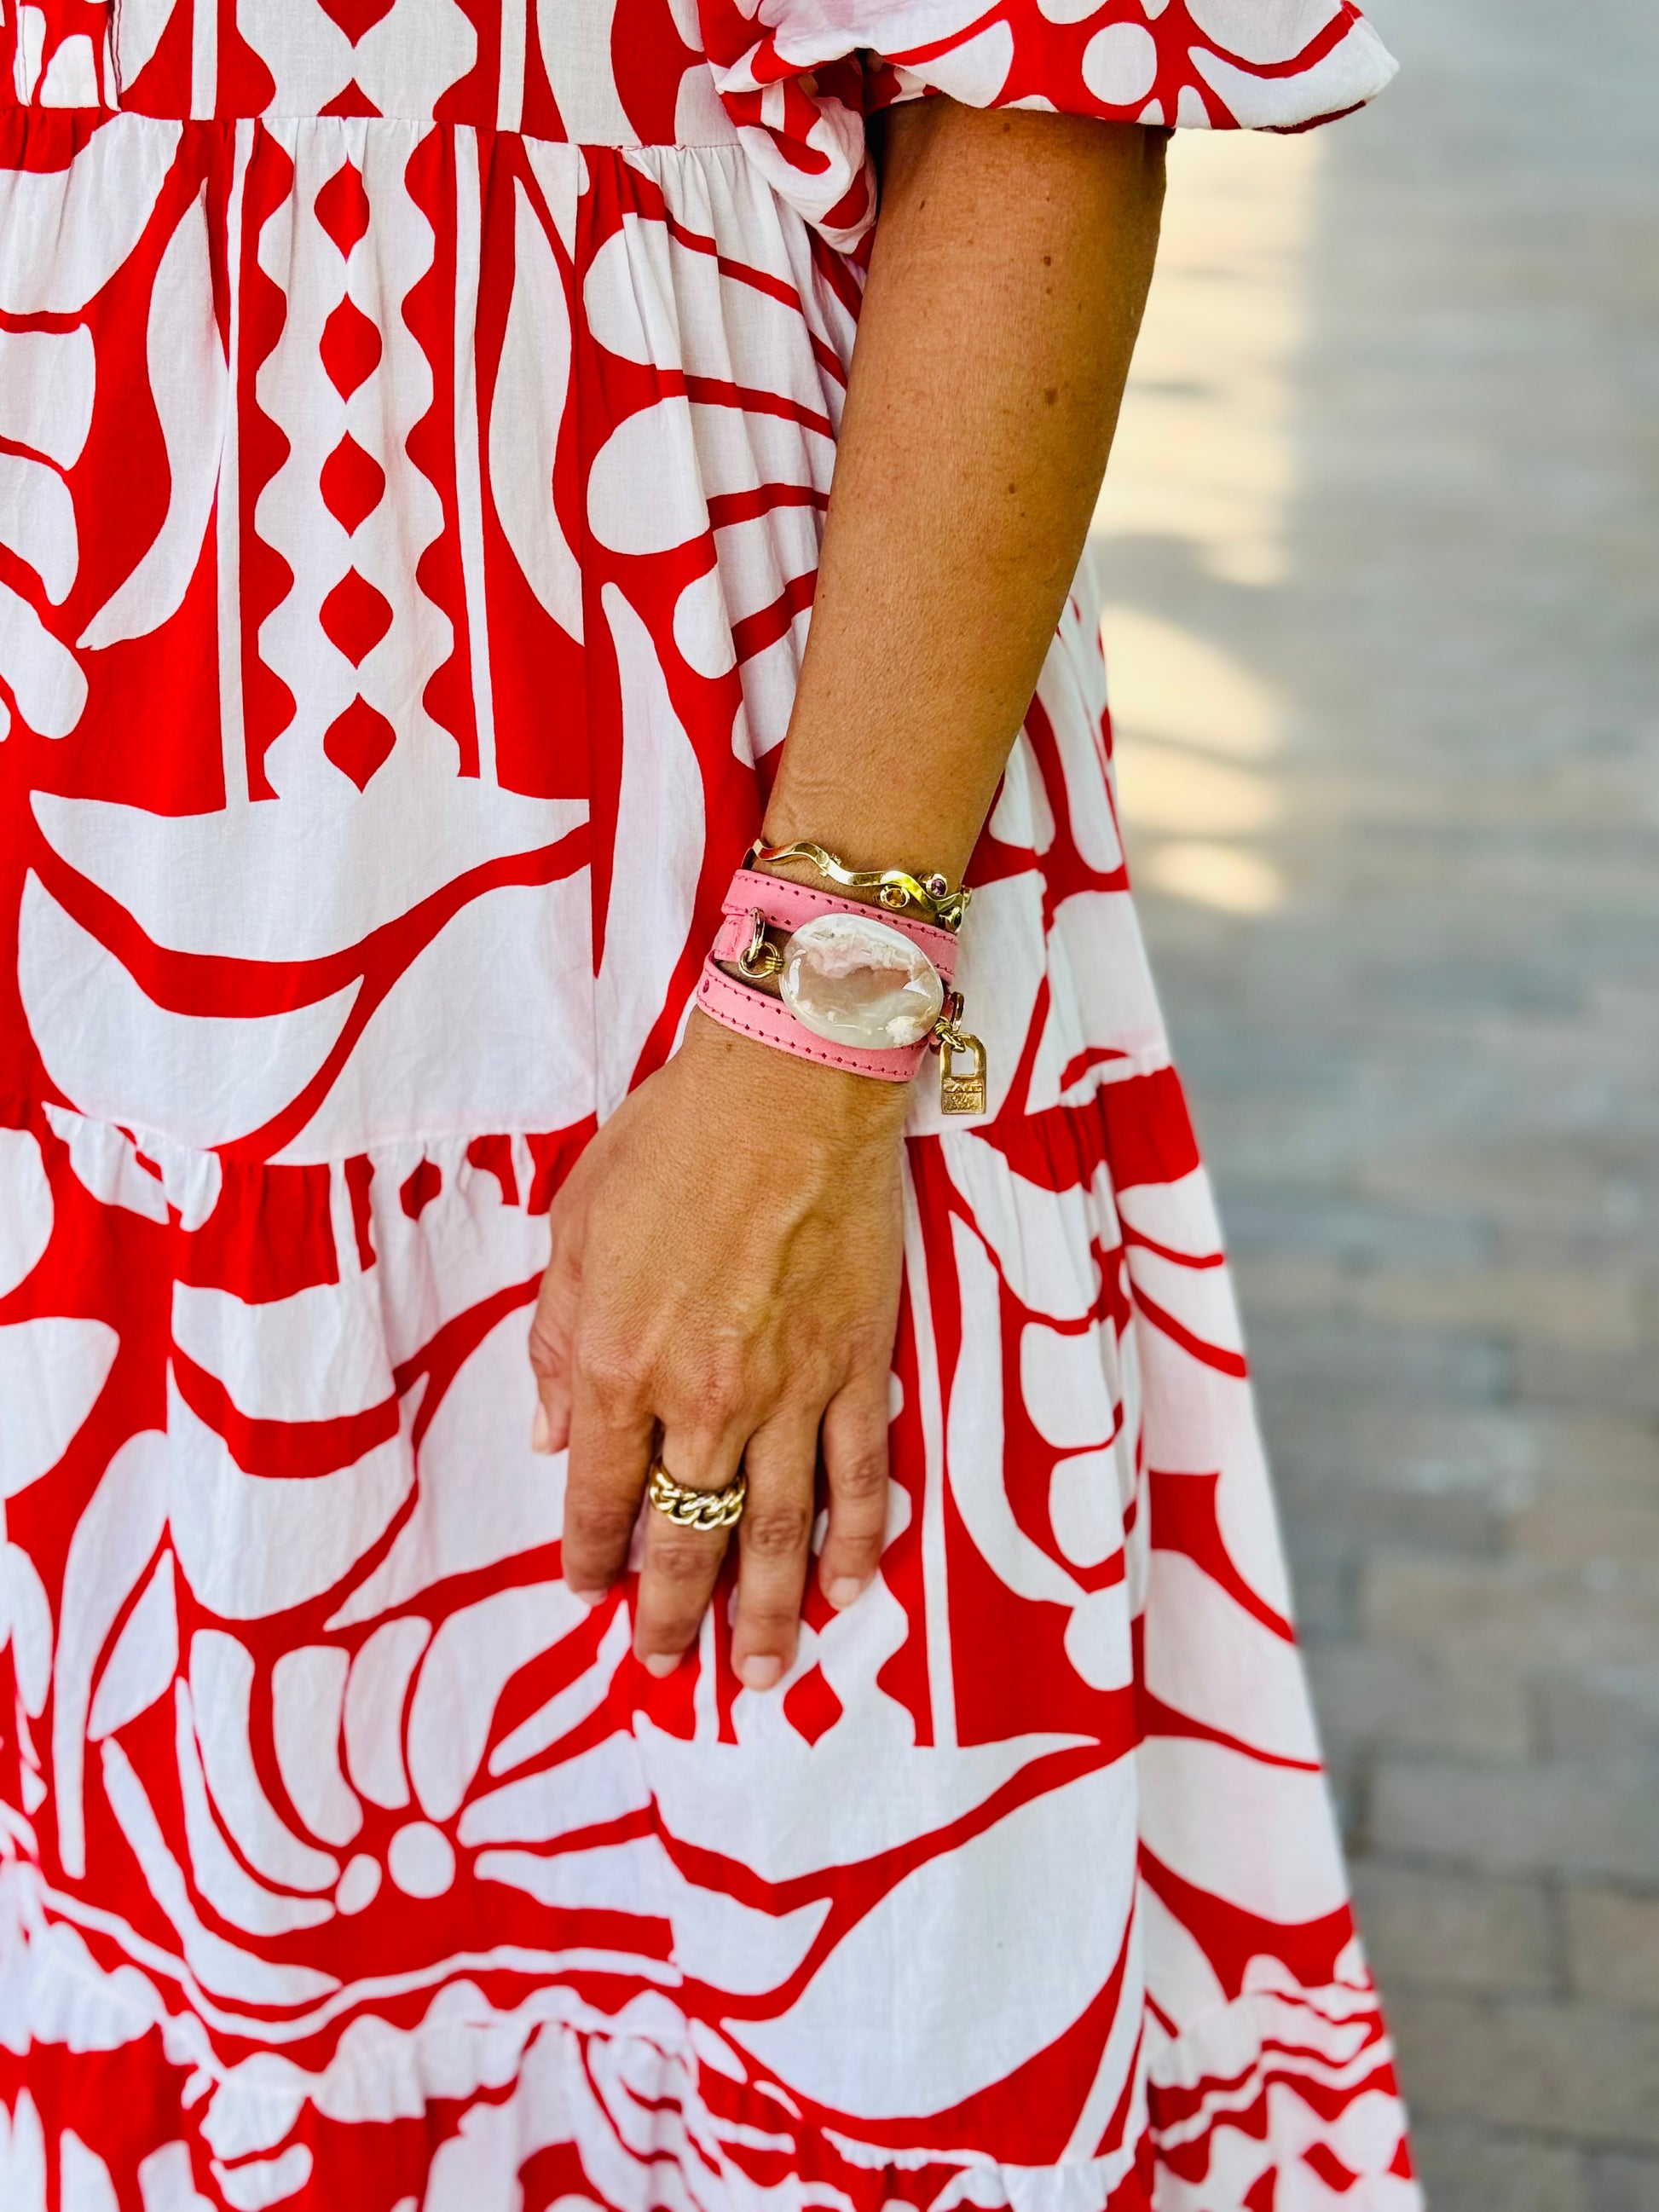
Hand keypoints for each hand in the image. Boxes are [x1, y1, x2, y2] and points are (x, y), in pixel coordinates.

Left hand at [528, 1010, 909, 1688]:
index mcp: (620, 1366)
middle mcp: (704, 1400)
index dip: (593, 1556)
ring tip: (762, 1676)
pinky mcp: (861, 1368)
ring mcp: (792, 1392)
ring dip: (771, 1612)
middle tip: (669, 1669)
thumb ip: (558, 1344)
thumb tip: (552, 1436)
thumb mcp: (574, 1232)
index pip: (601, 1495)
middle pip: (690, 1537)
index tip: (590, 1593)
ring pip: (779, 1530)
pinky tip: (852, 1589)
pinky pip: (860, 1476)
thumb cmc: (672, 1144)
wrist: (789, 1089)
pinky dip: (858, 1540)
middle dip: (675, 1615)